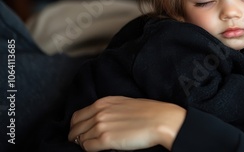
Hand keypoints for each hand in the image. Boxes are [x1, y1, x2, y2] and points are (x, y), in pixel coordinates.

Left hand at [68, 96, 185, 150]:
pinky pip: (87, 148)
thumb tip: (101, 119)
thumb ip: (109, 109)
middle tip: (81, 142)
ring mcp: (100, 126)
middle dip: (76, 136)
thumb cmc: (149, 112)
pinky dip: (90, 150)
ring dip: (85, 144)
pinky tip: (101, 149)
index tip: (80, 131)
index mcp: (103, 102)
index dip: (76, 126)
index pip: (78, 116)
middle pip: (75, 128)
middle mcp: (99, 113)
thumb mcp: (125, 103)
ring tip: (94, 146)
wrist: (161, 120)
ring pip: (80, 139)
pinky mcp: (105, 140)